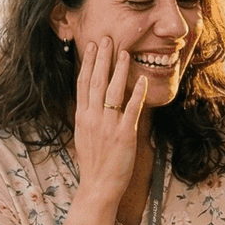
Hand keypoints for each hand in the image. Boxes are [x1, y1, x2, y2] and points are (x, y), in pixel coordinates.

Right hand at [71, 37, 147, 197]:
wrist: (98, 186)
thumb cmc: (93, 163)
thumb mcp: (83, 136)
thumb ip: (88, 116)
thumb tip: (91, 100)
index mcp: (82, 117)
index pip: (83, 83)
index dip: (88, 62)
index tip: (92, 46)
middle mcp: (93, 117)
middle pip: (96, 81)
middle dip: (103, 58)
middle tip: (108, 39)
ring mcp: (108, 125)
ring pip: (113, 91)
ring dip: (119, 70)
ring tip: (125, 53)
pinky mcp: (124, 134)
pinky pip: (131, 109)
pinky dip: (137, 93)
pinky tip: (142, 80)